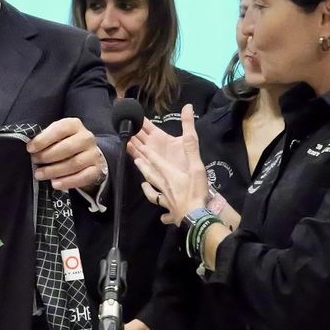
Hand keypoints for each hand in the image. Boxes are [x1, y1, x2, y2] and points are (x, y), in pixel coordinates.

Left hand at [27, 118, 105, 190]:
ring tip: (39, 174)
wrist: (84, 154)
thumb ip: (44, 139)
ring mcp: (93, 154)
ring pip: (74, 164)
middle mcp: (86, 137)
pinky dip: (67, 182)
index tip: (30, 148)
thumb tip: (30, 148)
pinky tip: (54, 184)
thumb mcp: (54, 136)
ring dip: (54, 171)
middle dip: (47, 156)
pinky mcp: (96, 169)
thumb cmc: (63, 143)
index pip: (60, 129)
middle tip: (34, 162)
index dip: (43, 139)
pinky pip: (83, 177)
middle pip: (67, 148)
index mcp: (74, 125)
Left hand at [129, 106, 210, 222]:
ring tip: (142, 181)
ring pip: (152, 189)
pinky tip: (160, 215)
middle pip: (149, 172)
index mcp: (167, 172)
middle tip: (133, 157)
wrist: (195, 216)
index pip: (153, 158)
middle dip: (141, 163)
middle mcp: (162, 184)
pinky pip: (164, 209)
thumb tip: (188, 113)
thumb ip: (190, 142)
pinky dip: (162, 211)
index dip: (144, 149)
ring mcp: (165, 198)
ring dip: (147, 185)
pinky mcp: (170, 210)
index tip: (133, 142)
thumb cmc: (195, 189)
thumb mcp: (196, 164)